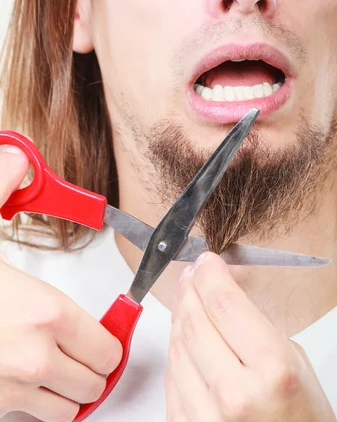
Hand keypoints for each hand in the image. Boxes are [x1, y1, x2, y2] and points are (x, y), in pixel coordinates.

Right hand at [0, 146, 121, 421]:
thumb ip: (0, 190)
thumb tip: (15, 158)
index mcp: (46, 313)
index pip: (108, 346)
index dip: (107, 338)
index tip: (102, 330)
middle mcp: (36, 358)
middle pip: (94, 380)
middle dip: (89, 364)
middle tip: (77, 346)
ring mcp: (12, 391)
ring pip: (68, 408)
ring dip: (66, 389)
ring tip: (53, 364)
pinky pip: (33, 419)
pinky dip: (35, 404)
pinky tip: (21, 377)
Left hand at [166, 252, 335, 421]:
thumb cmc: (303, 418)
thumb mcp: (295, 361)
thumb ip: (255, 325)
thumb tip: (220, 290)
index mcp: (272, 369)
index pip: (224, 304)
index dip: (210, 274)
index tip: (207, 261)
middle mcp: (235, 393)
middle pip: (194, 321)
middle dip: (190, 289)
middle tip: (193, 276)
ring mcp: (206, 416)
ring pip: (176, 347)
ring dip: (180, 318)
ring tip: (190, 304)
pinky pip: (171, 379)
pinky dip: (177, 353)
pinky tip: (187, 341)